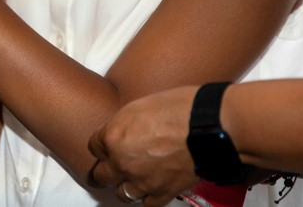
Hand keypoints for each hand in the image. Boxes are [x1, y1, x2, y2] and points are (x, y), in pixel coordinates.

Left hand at [88, 85, 200, 206]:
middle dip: (107, 169)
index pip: (93, 146)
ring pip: (122, 193)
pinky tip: (151, 188)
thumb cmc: (179, 107)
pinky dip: (148, 196)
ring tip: (132, 178)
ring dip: (125, 185)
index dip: (102, 144)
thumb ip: (123, 123)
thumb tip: (120, 130)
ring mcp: (141, 180)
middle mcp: (122, 161)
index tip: (107, 145)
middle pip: (101, 175)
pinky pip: (147, 203)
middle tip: (112, 166)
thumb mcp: (140, 105)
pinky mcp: (163, 192)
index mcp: (113, 136)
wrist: (209, 126)